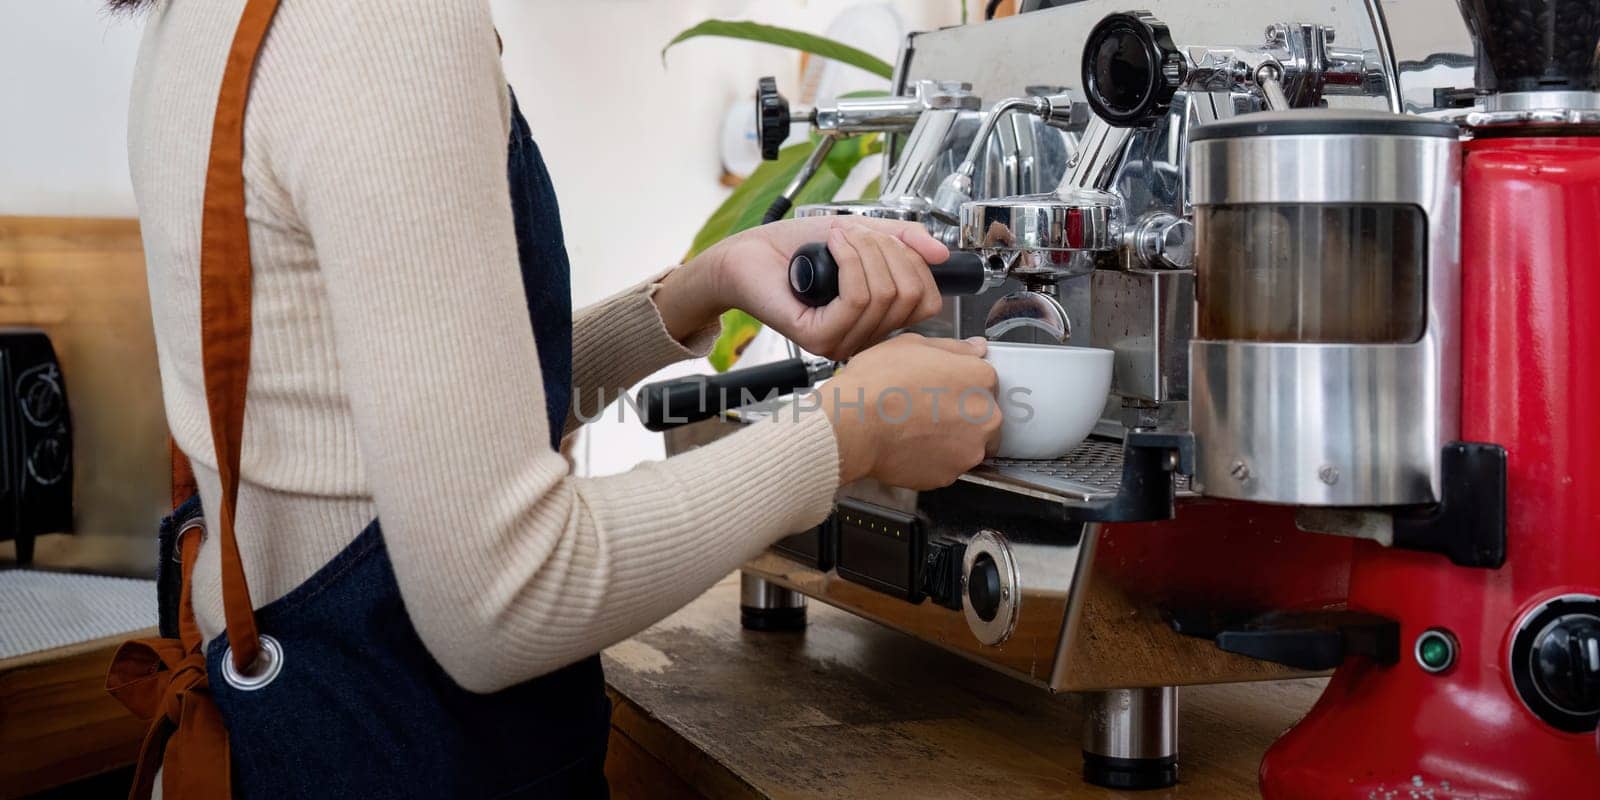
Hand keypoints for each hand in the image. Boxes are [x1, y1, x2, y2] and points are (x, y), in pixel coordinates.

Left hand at [665, 217, 950, 359]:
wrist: (748, 255)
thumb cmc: (796, 249)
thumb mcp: (863, 235)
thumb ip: (903, 241)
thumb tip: (941, 254)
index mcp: (878, 319)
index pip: (927, 303)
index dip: (916, 264)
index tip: (889, 239)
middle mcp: (863, 337)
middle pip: (910, 298)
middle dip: (889, 251)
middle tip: (858, 234)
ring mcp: (841, 341)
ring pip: (884, 296)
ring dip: (865, 251)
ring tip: (839, 237)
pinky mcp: (818, 337)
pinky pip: (856, 298)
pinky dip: (849, 261)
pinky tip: (831, 247)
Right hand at [820, 334, 1000, 489]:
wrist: (854, 425)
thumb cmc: (877, 383)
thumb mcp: (913, 345)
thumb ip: (953, 347)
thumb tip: (976, 347)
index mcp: (980, 378)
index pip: (986, 381)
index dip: (961, 384)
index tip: (944, 389)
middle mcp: (985, 416)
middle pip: (984, 416)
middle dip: (962, 415)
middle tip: (928, 410)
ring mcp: (969, 450)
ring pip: (968, 445)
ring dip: (951, 440)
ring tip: (916, 430)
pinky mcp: (950, 475)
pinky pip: (947, 466)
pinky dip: (933, 460)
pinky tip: (910, 446)